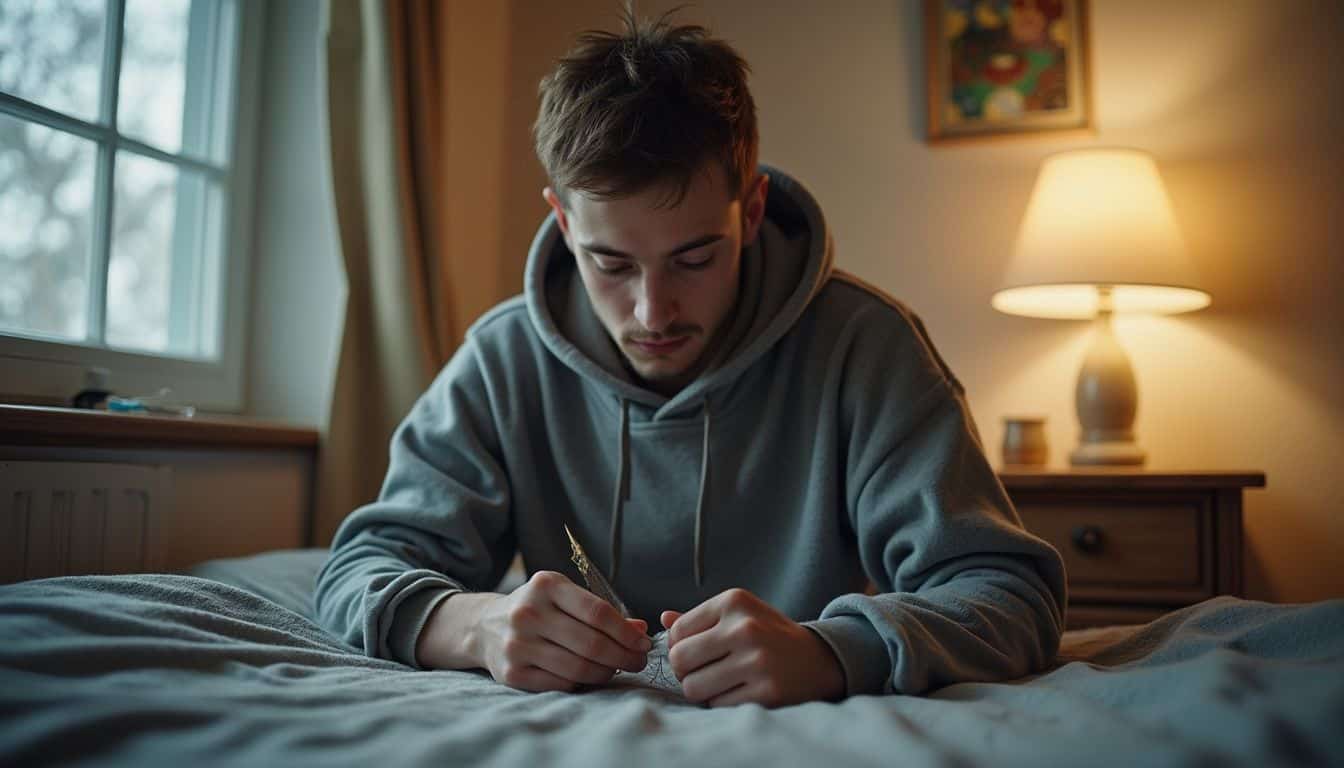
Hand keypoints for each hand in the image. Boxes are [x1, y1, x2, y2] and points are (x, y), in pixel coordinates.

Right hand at [417, 571, 649, 691]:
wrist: (485, 626)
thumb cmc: (538, 609)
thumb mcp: (565, 597)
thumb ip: (602, 612)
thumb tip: (641, 630)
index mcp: (546, 585)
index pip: (597, 612)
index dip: (626, 632)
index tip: (643, 644)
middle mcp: (528, 612)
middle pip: (590, 643)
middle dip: (622, 656)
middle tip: (638, 662)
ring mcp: (517, 644)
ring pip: (577, 668)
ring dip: (605, 672)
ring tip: (616, 669)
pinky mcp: (511, 673)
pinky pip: (559, 684)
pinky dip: (581, 684)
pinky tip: (590, 677)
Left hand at [661, 588, 844, 707]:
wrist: (817, 659)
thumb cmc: (767, 635)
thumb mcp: (738, 615)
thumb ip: (699, 619)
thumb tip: (661, 619)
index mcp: (734, 602)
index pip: (677, 631)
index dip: (678, 647)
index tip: (695, 653)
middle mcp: (745, 628)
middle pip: (679, 660)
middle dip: (685, 672)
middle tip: (702, 672)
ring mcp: (757, 661)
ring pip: (694, 688)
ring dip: (702, 690)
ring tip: (720, 682)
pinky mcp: (766, 692)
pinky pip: (717, 706)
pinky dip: (722, 703)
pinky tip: (740, 691)